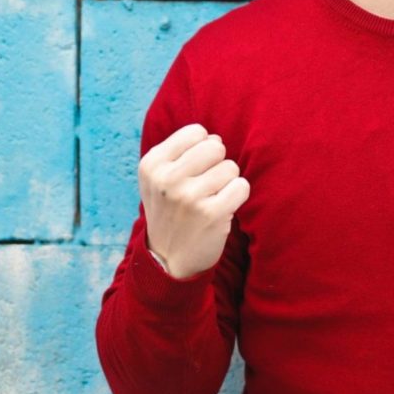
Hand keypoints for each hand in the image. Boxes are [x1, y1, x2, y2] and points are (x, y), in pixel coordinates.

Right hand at [137, 123, 250, 278]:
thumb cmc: (170, 212)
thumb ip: (182, 152)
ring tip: (211, 199)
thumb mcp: (158, 178)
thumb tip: (215, 138)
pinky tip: (223, 208)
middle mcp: (167, 178)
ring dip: (227, 182)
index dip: (203, 149)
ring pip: (231, 167)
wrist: (168, 260)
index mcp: (152, 164)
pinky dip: (237, 196)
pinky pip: (242, 186)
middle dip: (217, 163)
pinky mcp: (211, 214)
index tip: (194, 170)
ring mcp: (188, 197)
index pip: (197, 132)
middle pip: (216, 147)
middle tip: (207, 185)